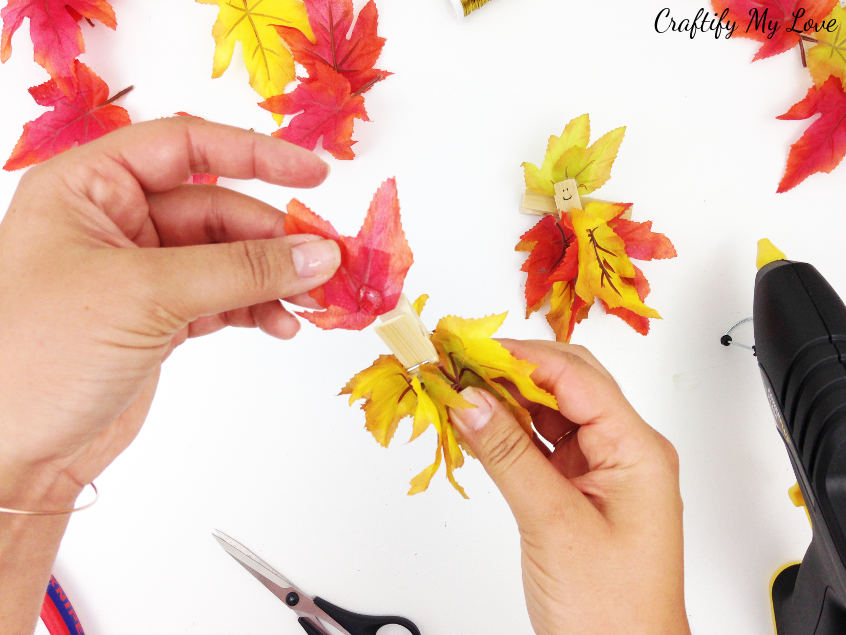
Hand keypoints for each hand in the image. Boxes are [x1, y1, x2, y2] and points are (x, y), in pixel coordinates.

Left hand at [0, 117, 339, 507]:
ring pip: (227, 258)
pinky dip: (256, 308)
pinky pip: (223, 297)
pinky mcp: (158, 318)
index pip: (185, 148)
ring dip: (272, 278)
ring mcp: (139, 272)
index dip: (254, 154)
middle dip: (273, 238)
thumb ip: (239, 270)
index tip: (314, 174)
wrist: (10, 454)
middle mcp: (114, 222)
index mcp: (88, 187)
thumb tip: (318, 253)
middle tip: (326, 263)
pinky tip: (280, 323)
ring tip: (311, 303)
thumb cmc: (37, 356)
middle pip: (217, 209)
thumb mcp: (144, 295)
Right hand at [450, 340, 687, 634]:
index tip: (469, 348)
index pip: (575, 376)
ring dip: (504, 398)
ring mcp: (600, 471)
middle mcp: (623, 452)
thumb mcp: (552, 524)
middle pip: (565, 385)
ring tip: (457, 389)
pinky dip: (506, 432)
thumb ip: (507, 455)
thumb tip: (470, 400)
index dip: (520, 356)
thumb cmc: (611, 611)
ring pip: (549, 413)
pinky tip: (475, 425)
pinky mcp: (578, 491)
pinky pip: (539, 445)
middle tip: (457, 363)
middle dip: (511, 369)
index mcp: (637, 450)